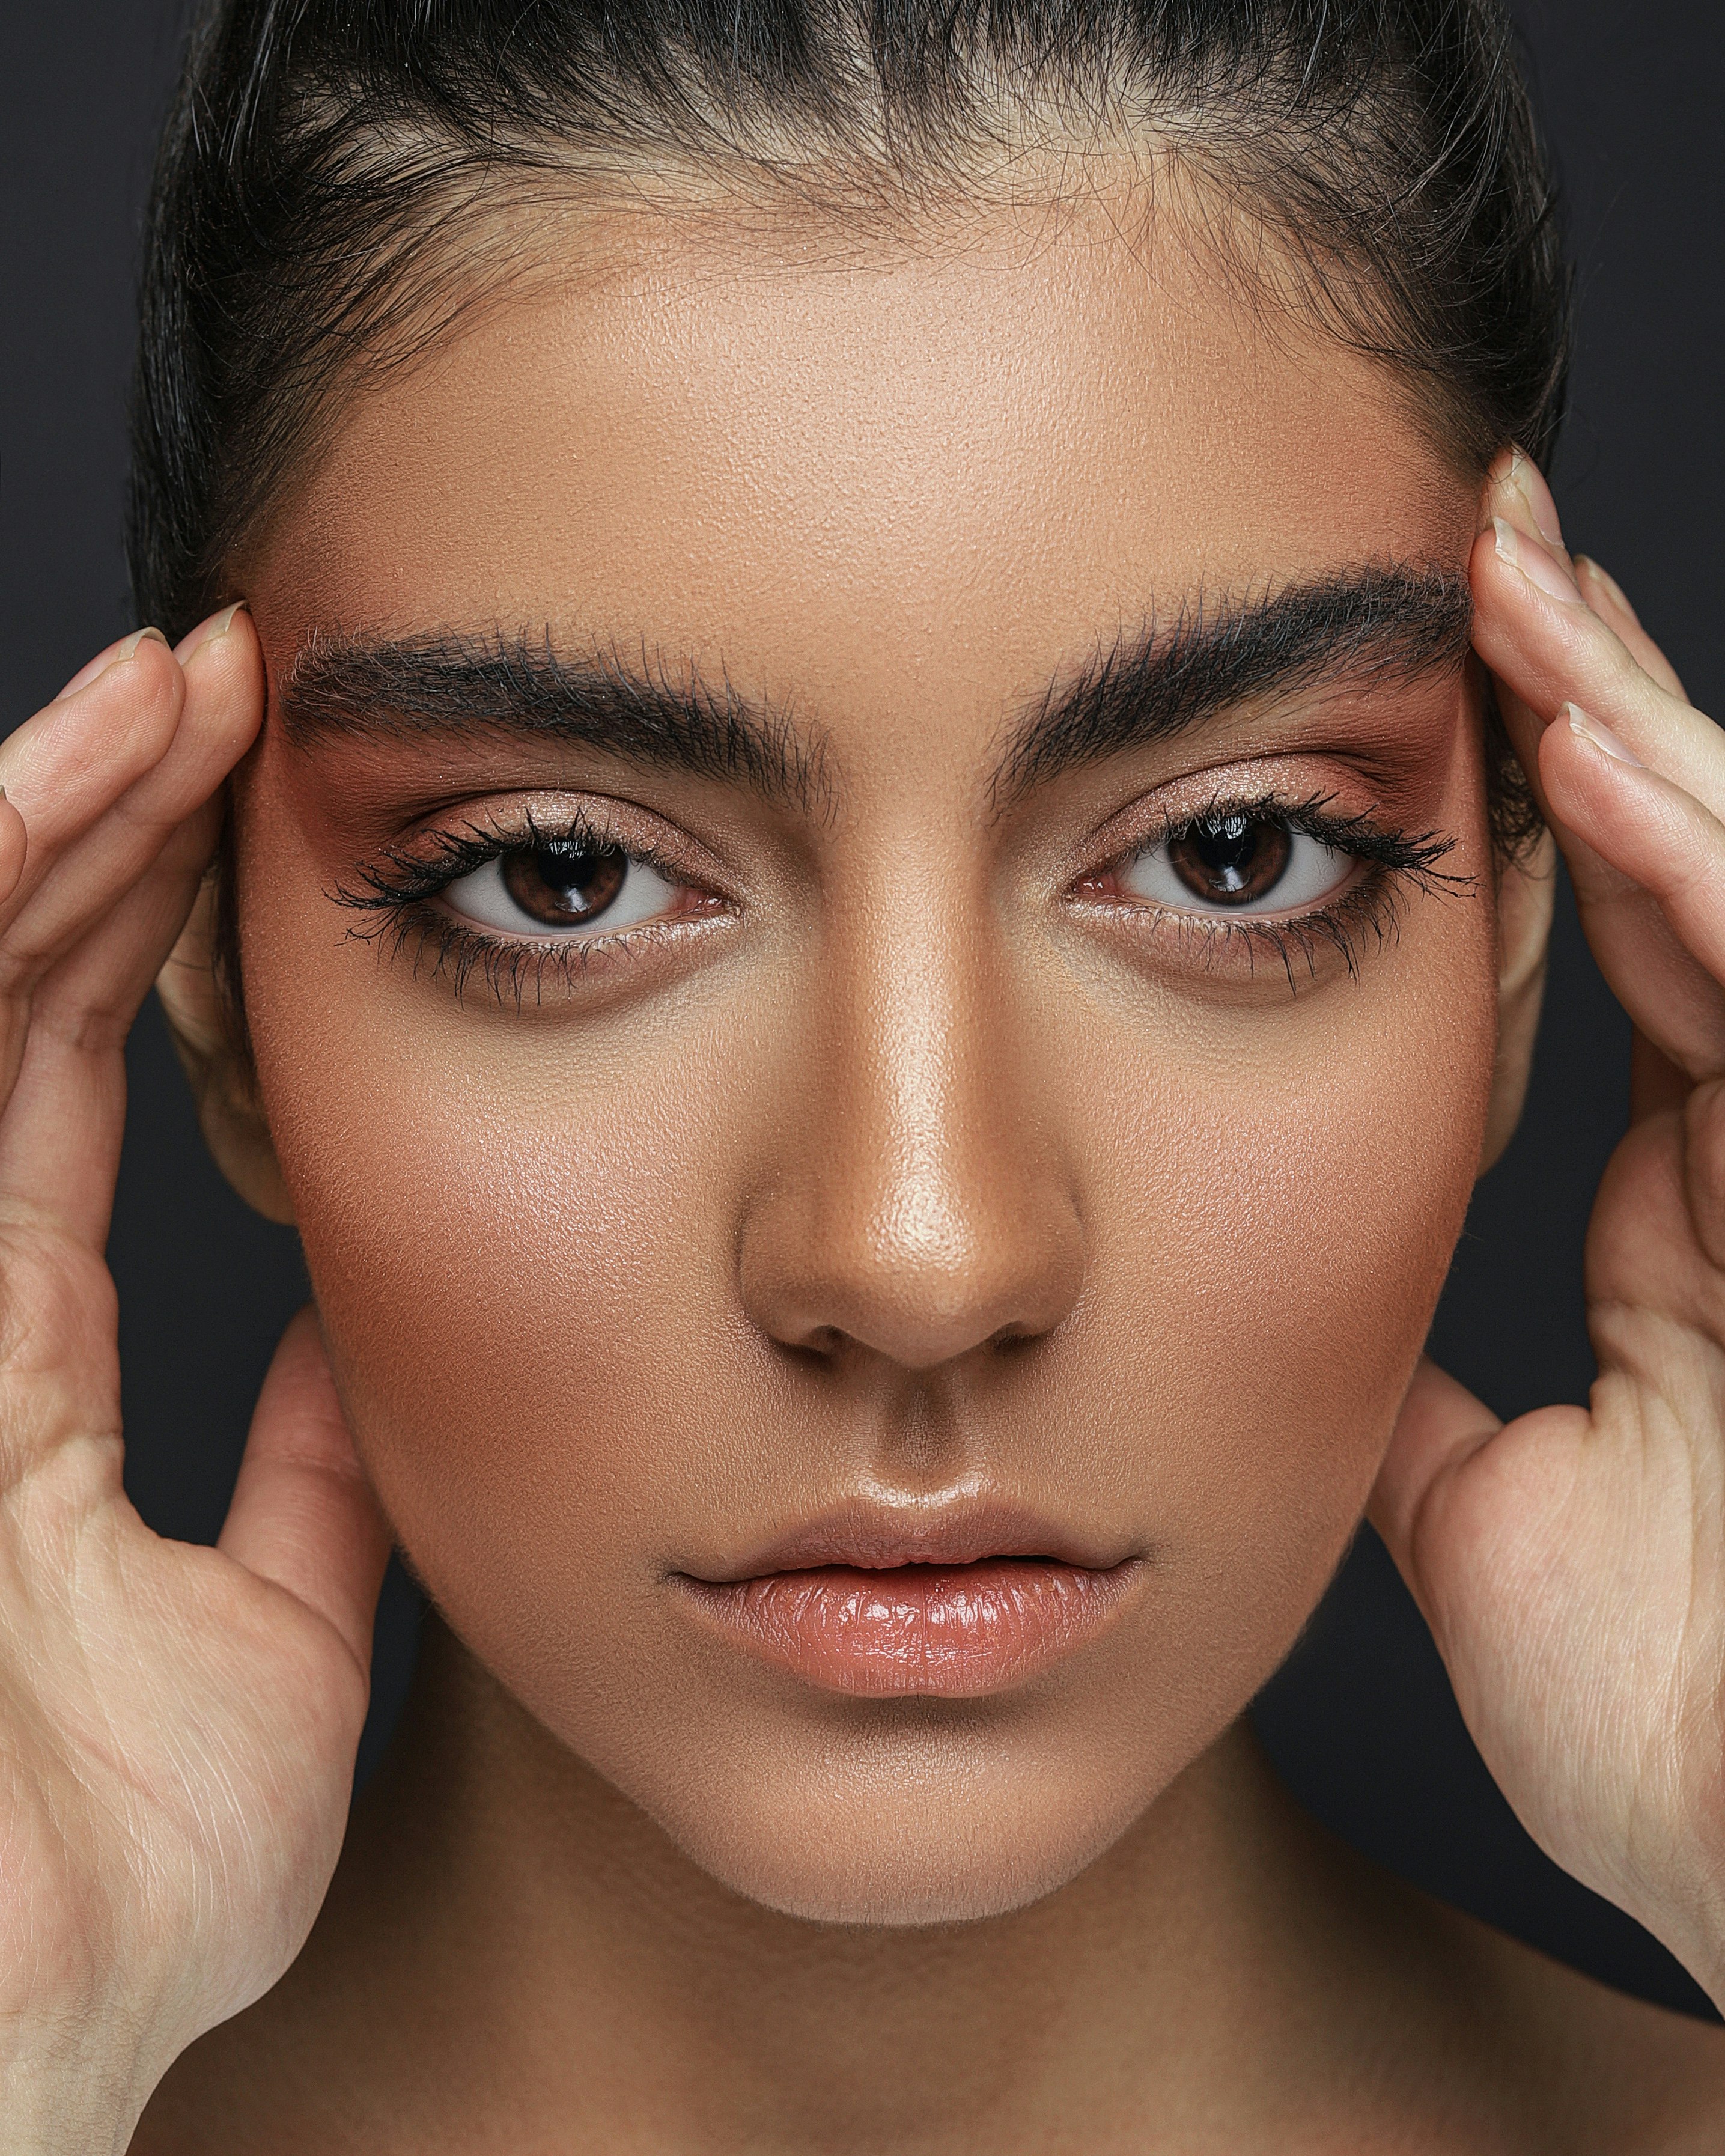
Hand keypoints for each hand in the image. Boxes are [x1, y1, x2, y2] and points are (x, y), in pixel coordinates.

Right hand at [0, 619, 389, 2153]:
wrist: (12, 2045)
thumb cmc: (95, 1897)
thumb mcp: (263, 1651)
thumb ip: (305, 1487)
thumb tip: (373, 1340)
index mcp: (5, 1380)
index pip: (57, 1094)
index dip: (138, 944)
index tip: (249, 818)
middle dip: (100, 831)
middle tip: (224, 684)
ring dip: (44, 818)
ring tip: (169, 678)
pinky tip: (76, 776)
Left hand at [1372, 448, 1724, 2005]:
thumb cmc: (1674, 1728)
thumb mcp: (1499, 1513)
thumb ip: (1411, 1398)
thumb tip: (1293, 1318)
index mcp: (1702, 1218)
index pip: (1619, 954)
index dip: (1533, 819)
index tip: (1417, 700)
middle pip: (1684, 874)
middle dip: (1586, 709)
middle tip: (1462, 556)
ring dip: (1631, 728)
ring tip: (1502, 585)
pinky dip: (1698, 864)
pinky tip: (1592, 752)